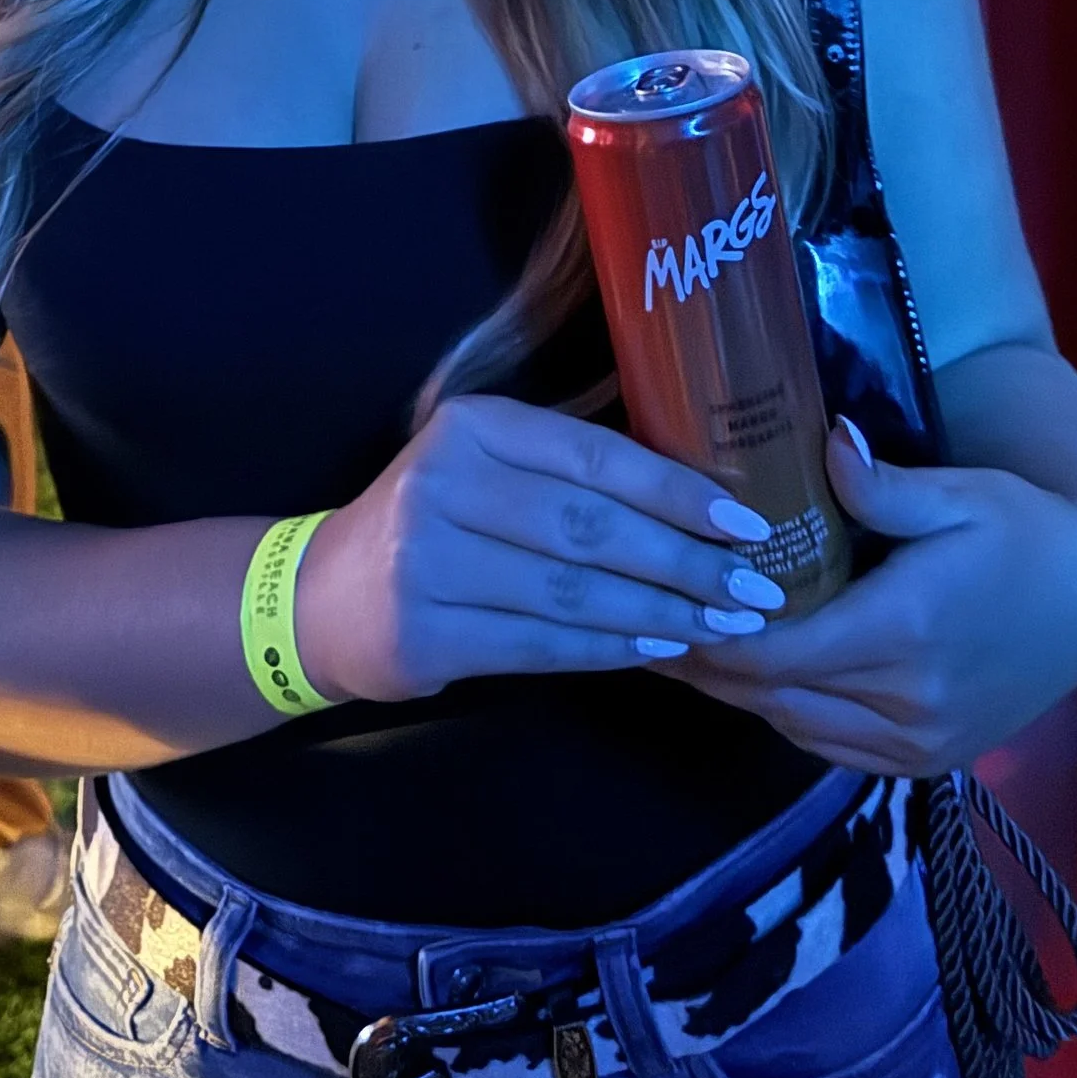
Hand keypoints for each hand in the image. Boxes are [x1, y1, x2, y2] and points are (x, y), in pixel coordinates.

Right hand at [293, 393, 793, 706]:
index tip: (748, 525)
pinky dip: (611, 650)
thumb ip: (567, 464)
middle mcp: (446, 485)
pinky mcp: (425, 634)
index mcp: (473, 427)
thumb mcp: (484, 463)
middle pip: (592, 530)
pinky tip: (660, 649)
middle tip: (757, 591)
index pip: (596, 458)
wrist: (319, 598)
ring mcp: (429, 564)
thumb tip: (700, 485)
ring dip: (662, 614)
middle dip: (686, 564)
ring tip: (725, 626)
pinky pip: (543, 646)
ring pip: (575, 594)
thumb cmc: (432, 521)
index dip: (679, 493)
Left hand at [683, 419, 1076, 774]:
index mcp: (904, 630)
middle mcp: (906, 700)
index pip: (775, 652)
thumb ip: (883, 485)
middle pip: (772, 695)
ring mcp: (917, 741)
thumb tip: (828, 441)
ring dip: (739, 692)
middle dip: (707, 663)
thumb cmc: (1022, 533)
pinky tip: (754, 678)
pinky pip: (830, 745)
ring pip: (794, 725)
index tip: (662, 602)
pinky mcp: (926, 760)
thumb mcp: (959, 494)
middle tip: (649, 623)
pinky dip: (786, 712)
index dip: (709, 635)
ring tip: (683, 648)